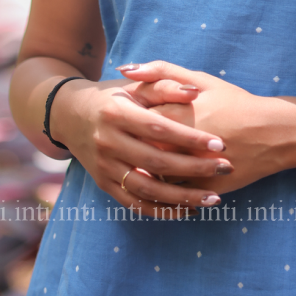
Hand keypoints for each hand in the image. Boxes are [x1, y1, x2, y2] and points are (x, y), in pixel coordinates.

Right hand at [49, 76, 233, 217]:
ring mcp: (104, 167)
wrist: (70, 115)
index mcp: (117, 113)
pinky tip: (187, 209)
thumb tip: (195, 92)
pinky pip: (134, 203)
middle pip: (156, 161)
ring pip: (147, 189)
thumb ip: (164, 86)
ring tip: (213, 198)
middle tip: (225, 168)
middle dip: (194, 168)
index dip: (190, 138)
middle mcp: (108, 142)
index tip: (220, 143)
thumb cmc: (111, 96)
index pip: (159, 129)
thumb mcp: (134, 85)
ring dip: (182, 197)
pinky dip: (161, 210)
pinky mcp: (104, 185)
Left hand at [117, 61, 295, 192]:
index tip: (122, 114)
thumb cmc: (235, 102)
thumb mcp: (202, 80)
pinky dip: (160, 188)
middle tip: (124, 138)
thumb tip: (125, 69)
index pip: (138, 116)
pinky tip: (154, 180)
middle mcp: (183, 142)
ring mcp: (193, 169)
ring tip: (134, 160)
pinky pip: (173, 193)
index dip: (126, 115)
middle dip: (130, 143)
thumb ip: (162, 71)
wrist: (272, 133)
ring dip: (140, 167)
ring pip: (153, 174)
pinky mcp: (203, 188)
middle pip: (141, 146)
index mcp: (179, 112)